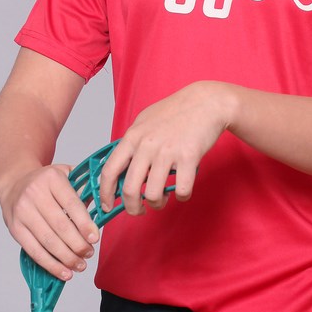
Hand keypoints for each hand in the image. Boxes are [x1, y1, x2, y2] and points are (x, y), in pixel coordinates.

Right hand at [0, 164, 99, 280]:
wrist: (14, 182)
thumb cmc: (44, 181)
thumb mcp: (64, 174)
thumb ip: (82, 187)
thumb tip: (99, 207)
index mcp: (52, 178)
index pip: (71, 203)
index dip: (84, 223)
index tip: (94, 238)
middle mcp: (35, 194)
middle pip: (60, 225)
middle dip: (77, 244)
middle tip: (89, 253)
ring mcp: (23, 212)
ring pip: (48, 241)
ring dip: (66, 257)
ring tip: (80, 265)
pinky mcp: (15, 228)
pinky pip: (34, 251)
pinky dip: (51, 264)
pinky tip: (63, 271)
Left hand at [99, 81, 234, 215]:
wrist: (206, 102)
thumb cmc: (175, 111)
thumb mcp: (144, 121)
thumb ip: (131, 143)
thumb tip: (119, 169)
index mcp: (133, 136)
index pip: (109, 171)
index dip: (105, 194)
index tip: (107, 206)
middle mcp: (147, 145)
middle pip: (130, 189)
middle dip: (132, 208)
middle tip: (139, 210)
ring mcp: (168, 151)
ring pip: (153, 195)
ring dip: (157, 203)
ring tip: (162, 198)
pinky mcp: (189, 157)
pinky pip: (181, 191)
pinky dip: (181, 196)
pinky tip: (182, 190)